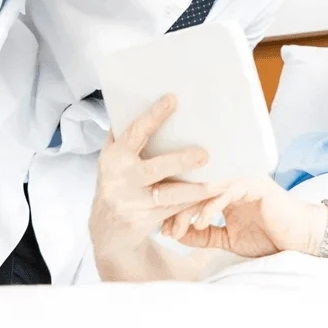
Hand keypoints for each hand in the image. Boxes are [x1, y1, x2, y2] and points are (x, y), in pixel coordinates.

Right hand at [89, 94, 229, 257]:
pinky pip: (176, 211)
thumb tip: (138, 99)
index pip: (134, 133)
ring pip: (169, 196)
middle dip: (179, 162)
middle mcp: (122, 179)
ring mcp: (134, 202)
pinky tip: (216, 196)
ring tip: (220, 183)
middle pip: (153, 170)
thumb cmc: (118, 180)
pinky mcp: (146, 220)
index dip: (153, 116)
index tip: (172, 99)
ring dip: (196, 191)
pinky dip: (196, 204)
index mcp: (114, 157)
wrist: (107, 229)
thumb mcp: (113, 157)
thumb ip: (124, 134)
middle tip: (204, 154)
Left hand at [163, 175, 323, 258]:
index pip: (194, 197)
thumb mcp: (228, 240)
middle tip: (166, 230)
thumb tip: (176, 234)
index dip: (175, 212)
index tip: (162, 231)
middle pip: (197, 190)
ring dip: (190, 209)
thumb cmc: (270, 238)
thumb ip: (205, 235)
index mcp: (225, 194)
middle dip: (177, 210)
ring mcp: (243, 181)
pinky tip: (201, 222)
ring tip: (179, 228)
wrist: (301, 239)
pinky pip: (227, 191)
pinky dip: (211, 206)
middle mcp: (232, 183)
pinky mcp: (255, 184)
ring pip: (208, 189)